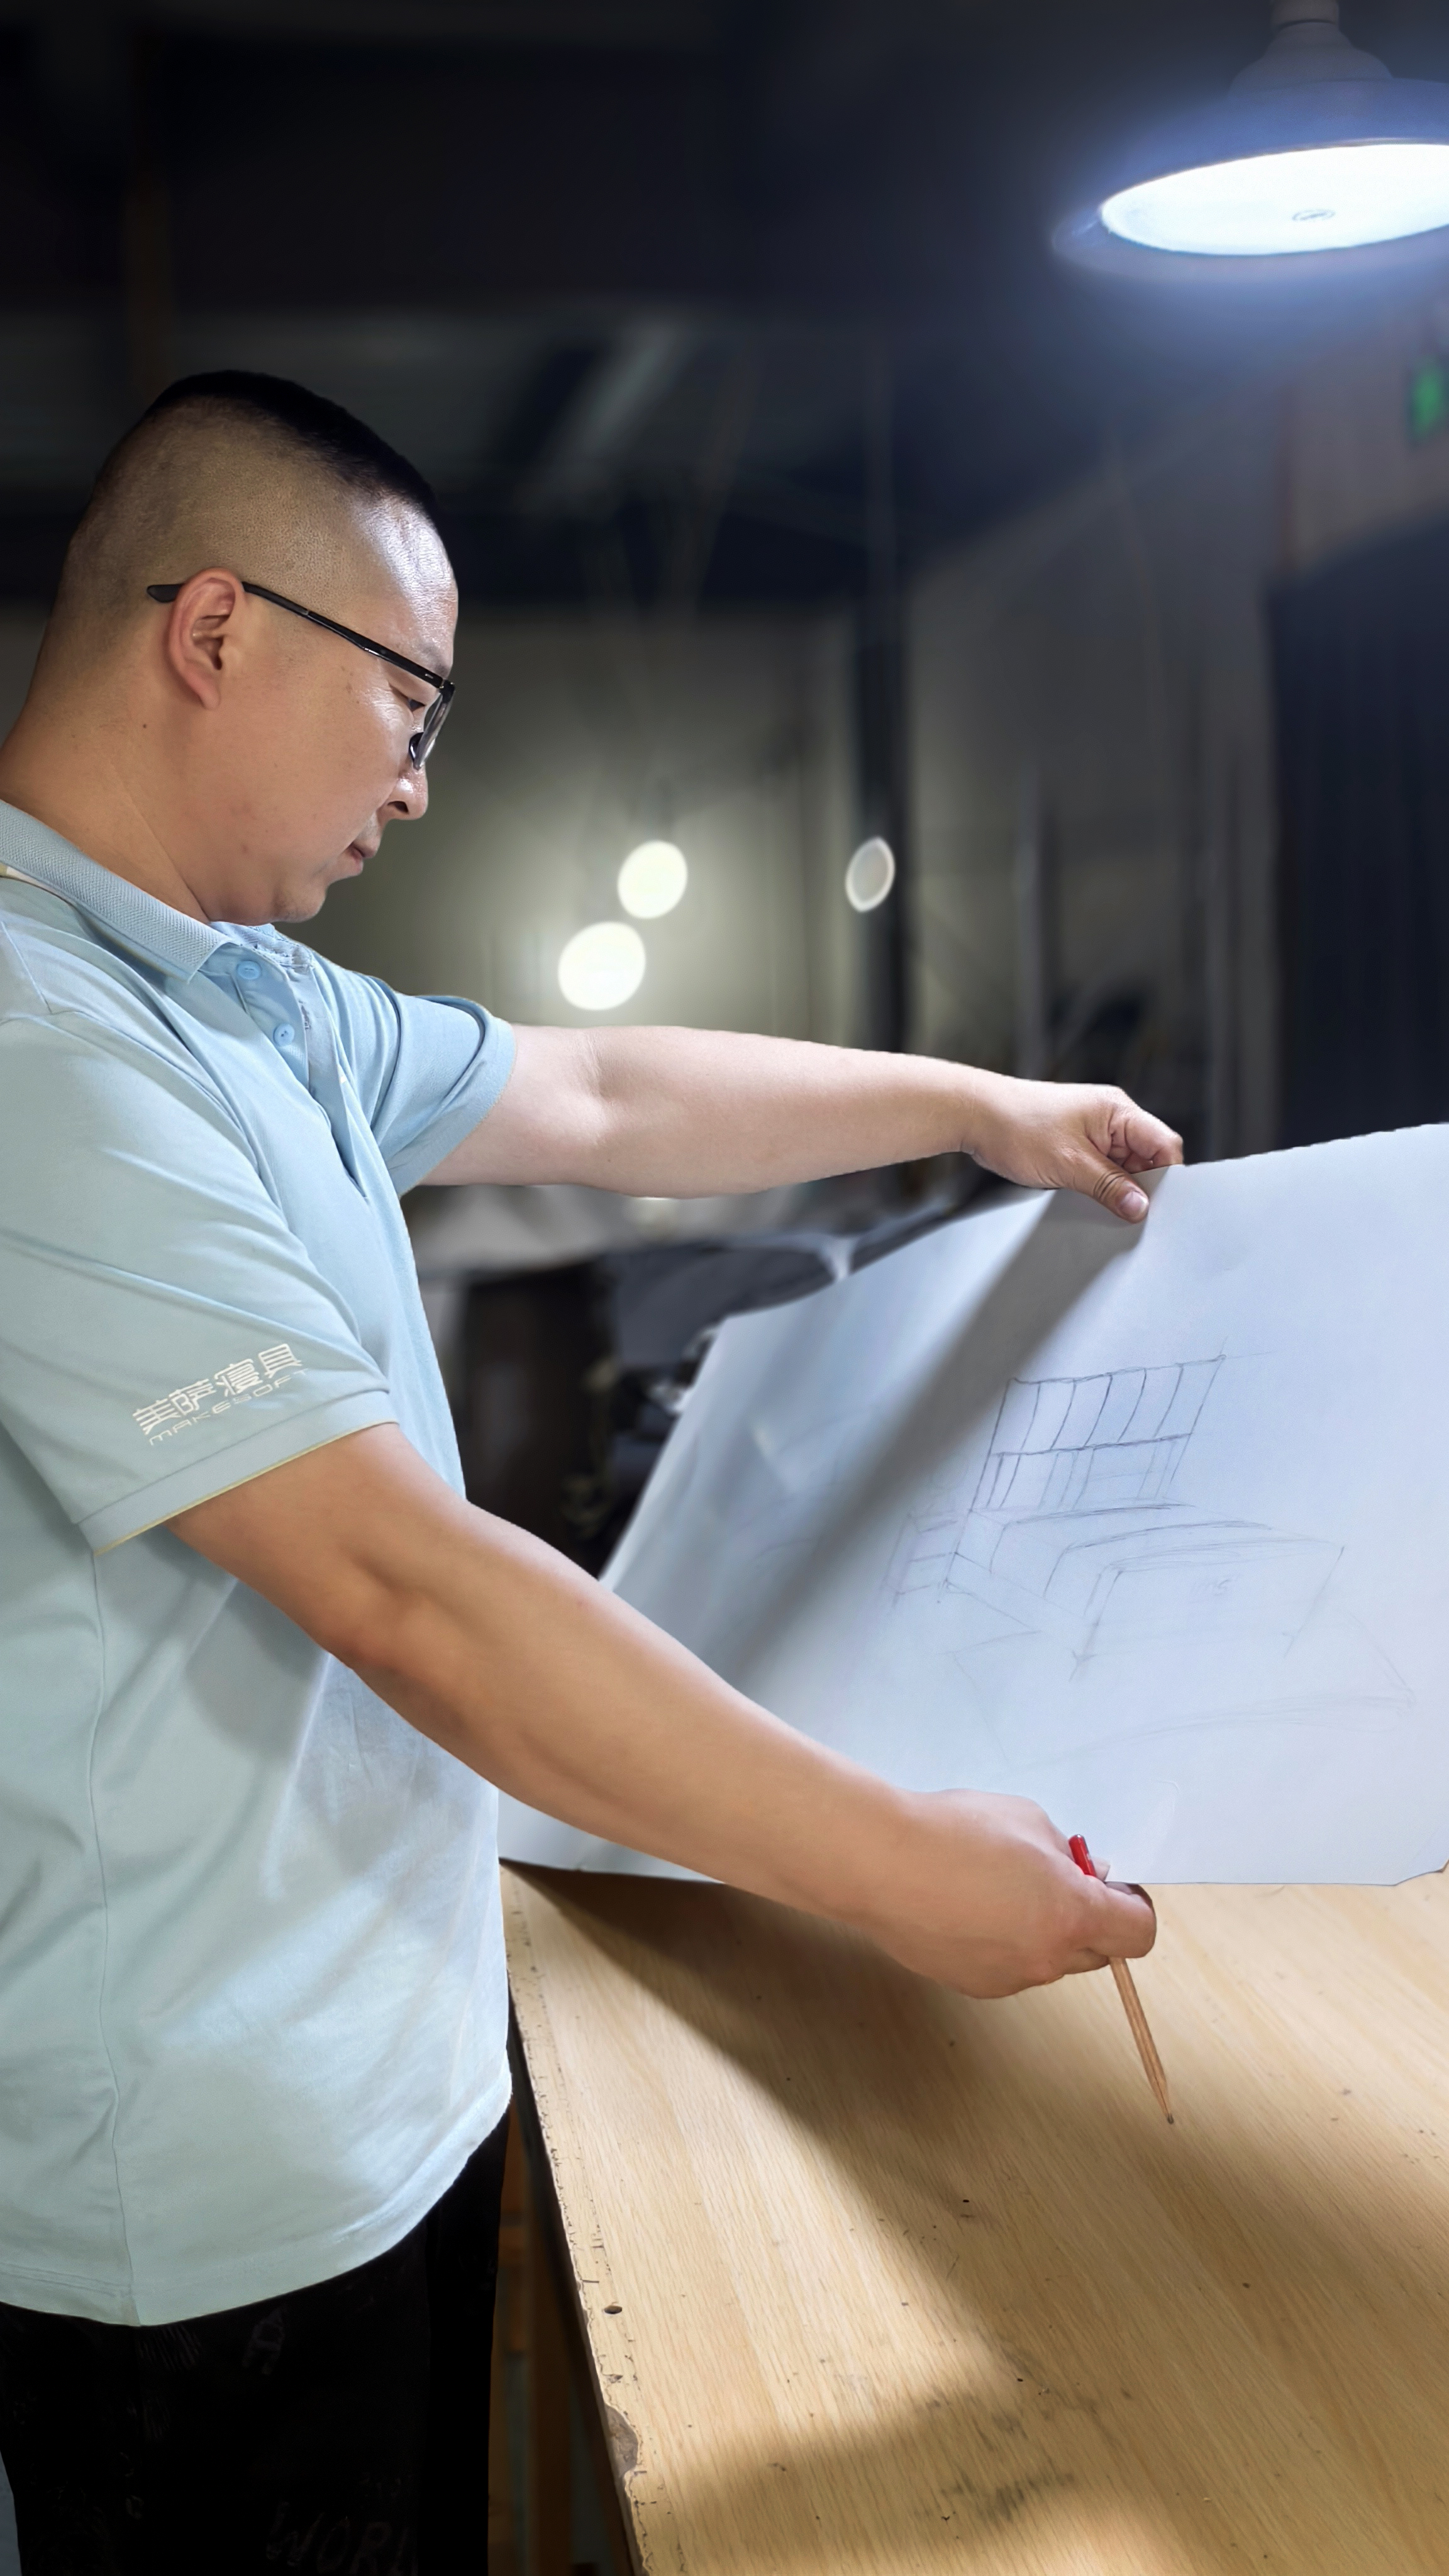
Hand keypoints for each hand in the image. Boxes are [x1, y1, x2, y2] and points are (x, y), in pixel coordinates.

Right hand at [861, 1789, 1156, 1998]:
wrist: (881, 1862)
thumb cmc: (954, 1832)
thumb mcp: (1029, 1820)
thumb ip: (1068, 1854)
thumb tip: (1085, 1876)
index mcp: (1072, 1914)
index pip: (1138, 1934)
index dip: (1132, 1908)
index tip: (1113, 1889)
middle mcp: (1046, 1958)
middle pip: (1097, 1953)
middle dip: (1087, 1920)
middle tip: (1053, 1881)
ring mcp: (1008, 1978)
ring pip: (1048, 1960)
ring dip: (1042, 1932)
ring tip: (996, 1889)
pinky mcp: (972, 1985)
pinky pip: (1009, 1966)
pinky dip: (1003, 1943)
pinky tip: (968, 1910)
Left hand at [961, 1073, 1181, 1223]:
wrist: (976, 1116)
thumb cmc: (1017, 1126)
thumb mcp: (1070, 1164)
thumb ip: (1110, 1186)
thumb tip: (1141, 1206)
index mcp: (1119, 1111)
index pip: (1165, 1144)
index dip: (1168, 1176)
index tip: (1158, 1205)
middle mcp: (1112, 1117)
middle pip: (1148, 1157)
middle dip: (1141, 1186)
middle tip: (1128, 1211)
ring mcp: (1095, 1131)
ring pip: (1125, 1166)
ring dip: (1117, 1187)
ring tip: (1101, 1203)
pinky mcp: (1079, 1143)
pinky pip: (1103, 1168)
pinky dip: (1101, 1184)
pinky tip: (1089, 1197)